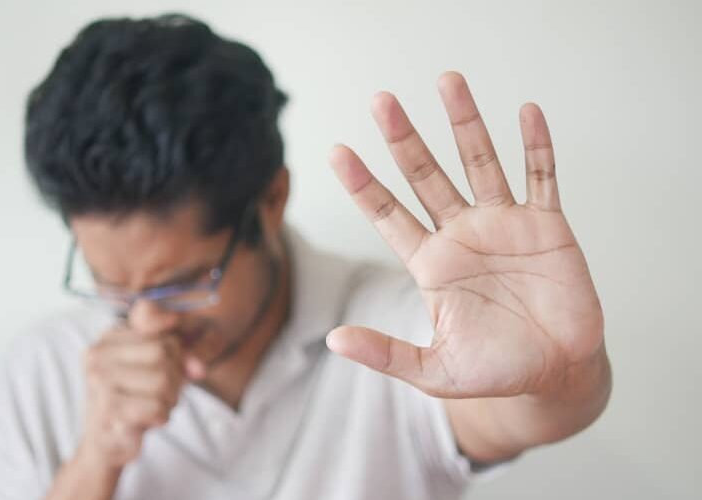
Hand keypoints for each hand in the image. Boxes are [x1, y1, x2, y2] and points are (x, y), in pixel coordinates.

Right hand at [77, 323, 184, 469]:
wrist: (106, 443)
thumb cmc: (137, 398)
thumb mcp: (160, 366)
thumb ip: (183, 354)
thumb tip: (199, 367)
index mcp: (109, 337)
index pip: (156, 324)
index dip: (175, 349)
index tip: (173, 363)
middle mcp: (98, 355)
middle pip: (163, 352)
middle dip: (174, 377)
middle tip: (162, 393)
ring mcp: (100, 382)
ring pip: (162, 380)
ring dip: (169, 399)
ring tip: (153, 406)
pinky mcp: (108, 409)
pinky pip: (157, 407)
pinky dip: (161, 416)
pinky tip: (146, 420)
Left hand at [327, 72, 604, 399]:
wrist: (556, 372)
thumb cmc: (494, 371)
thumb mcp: (434, 370)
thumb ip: (386, 353)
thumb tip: (333, 340)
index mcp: (431, 263)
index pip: (388, 214)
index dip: (363, 184)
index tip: (337, 152)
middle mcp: (462, 234)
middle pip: (426, 176)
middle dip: (404, 139)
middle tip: (381, 101)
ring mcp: (504, 225)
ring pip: (480, 162)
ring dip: (465, 123)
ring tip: (448, 81)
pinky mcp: (547, 226)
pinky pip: (542, 176)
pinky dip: (536, 146)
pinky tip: (526, 113)